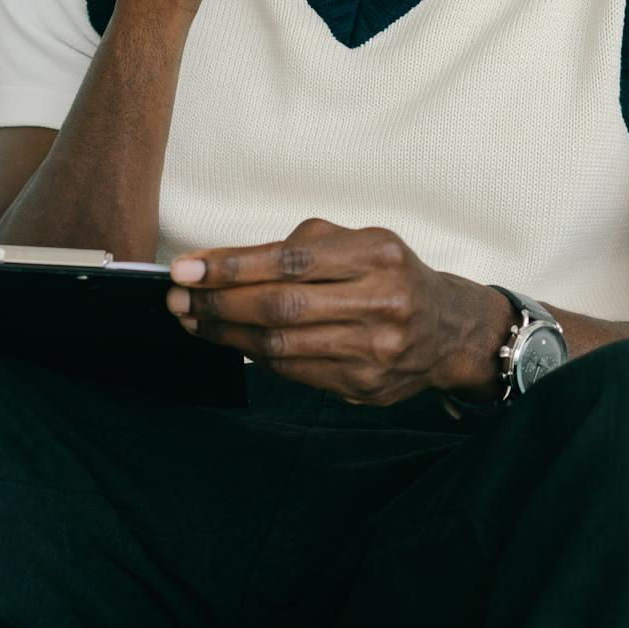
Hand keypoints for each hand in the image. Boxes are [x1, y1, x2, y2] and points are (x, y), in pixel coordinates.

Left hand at [162, 216, 498, 406]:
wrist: (450, 329)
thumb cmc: (393, 274)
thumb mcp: (363, 240)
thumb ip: (306, 245)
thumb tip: (229, 264)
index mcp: (377, 253)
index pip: (290, 259)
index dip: (232, 266)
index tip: (187, 267)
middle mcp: (380, 301)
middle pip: (280, 306)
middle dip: (219, 302)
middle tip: (178, 297)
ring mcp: (374, 350)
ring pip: (281, 345)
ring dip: (227, 333)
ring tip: (194, 319)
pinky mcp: (364, 387)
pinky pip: (295, 372)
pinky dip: (256, 355)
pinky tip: (234, 340)